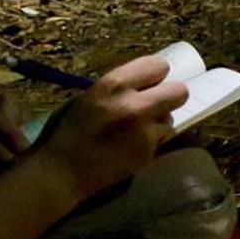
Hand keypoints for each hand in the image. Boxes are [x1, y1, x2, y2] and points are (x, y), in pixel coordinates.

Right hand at [21, 55, 190, 197]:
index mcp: (113, 84)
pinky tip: (131, 146)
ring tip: (137, 130)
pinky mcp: (148, 153)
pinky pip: (162, 139)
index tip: (149, 82)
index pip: (158, 65)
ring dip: (158, 121)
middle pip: (179, 90)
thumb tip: (144, 84)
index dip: (155, 74)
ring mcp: (144, 131)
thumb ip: (118, 89)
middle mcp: (134, 104)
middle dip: (169, 96)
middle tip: (155, 103)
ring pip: (171, 117)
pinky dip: (151, 141)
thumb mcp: (87, 97)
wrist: (60, 173)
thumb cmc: (66, 132)